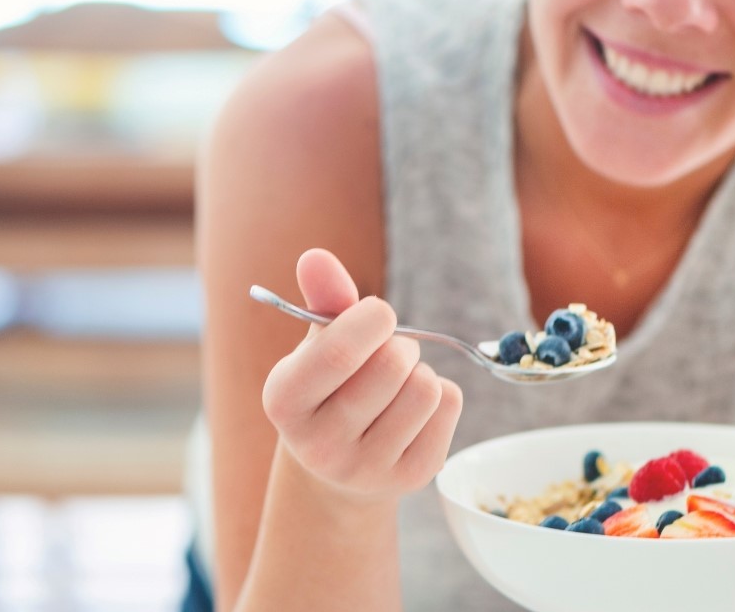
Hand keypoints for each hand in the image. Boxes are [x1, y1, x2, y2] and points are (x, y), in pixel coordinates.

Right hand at [261, 248, 463, 499]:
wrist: (340, 467)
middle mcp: (319, 445)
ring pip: (426, 387)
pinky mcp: (411, 478)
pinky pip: (450, 406)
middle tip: (386, 352)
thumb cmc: (330, 387)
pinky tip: (414, 408)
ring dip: (420, 370)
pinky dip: (441, 394)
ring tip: (398, 382)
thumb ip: (322, 299)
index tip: (378, 314)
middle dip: (399, 343)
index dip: (372, 318)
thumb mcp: (316, 344)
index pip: (339, 352)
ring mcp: (367, 469)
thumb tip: (315, 257)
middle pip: (391, 366)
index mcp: (284, 403)